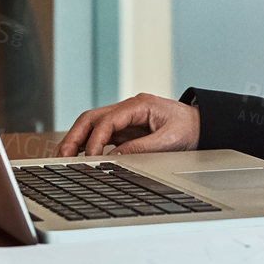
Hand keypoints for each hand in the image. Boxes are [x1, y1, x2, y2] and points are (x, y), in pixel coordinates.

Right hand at [57, 93, 199, 156]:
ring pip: (91, 126)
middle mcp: (128, 109)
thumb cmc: (189, 129)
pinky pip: (99, 135)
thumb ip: (142, 148)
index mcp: (139, 105)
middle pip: (91, 118)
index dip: (96, 139)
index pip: (108, 120)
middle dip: (74, 137)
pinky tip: (77, 158)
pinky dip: (86, 146)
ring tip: (62, 158)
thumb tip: (115, 158)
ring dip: (76, 141)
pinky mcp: (124, 130)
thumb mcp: (170, 140)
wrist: (202, 125)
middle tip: (61, 156)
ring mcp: (124, 118)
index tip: (91, 157)